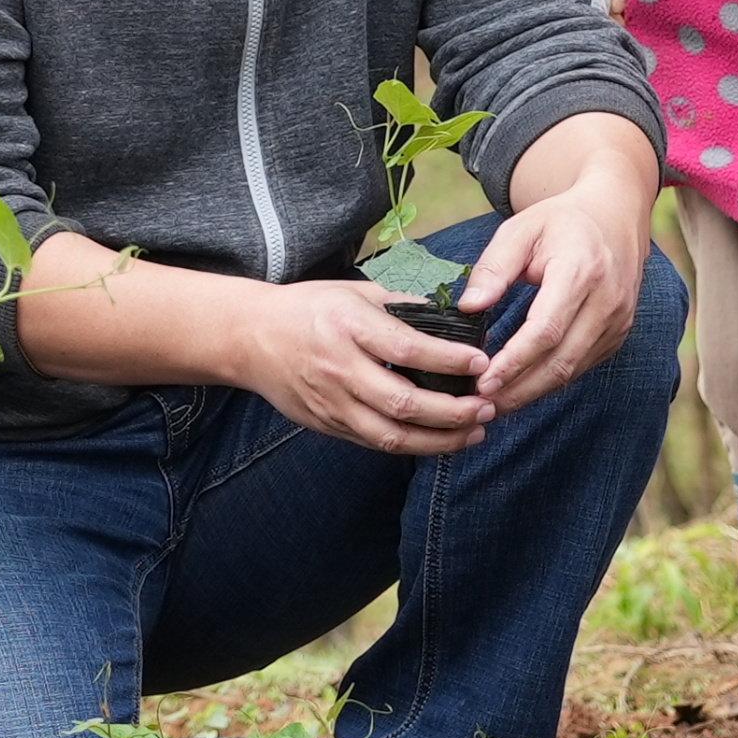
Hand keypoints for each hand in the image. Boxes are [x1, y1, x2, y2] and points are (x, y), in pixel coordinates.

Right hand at [240, 277, 496, 454]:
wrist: (249, 338)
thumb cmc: (308, 308)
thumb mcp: (354, 292)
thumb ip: (402, 306)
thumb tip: (454, 320)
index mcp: (348, 326)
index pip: (407, 350)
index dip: (448, 361)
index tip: (481, 362)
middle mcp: (339, 369)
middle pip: (403, 402)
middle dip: (453, 412)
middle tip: (487, 406)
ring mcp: (332, 403)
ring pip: (391, 435)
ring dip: (440, 440)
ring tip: (475, 432)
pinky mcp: (328, 425)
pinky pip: (375, 443)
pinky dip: (412, 446)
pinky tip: (441, 440)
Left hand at [454, 135, 653, 408]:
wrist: (615, 215)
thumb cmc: (561, 222)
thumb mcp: (520, 228)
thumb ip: (493, 267)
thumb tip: (468, 307)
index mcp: (581, 269)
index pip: (546, 329)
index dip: (514, 361)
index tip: (483, 381)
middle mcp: (607, 300)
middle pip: (561, 360)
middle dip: (519, 389)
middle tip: (481, 405)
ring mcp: (619, 321)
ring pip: (572, 370)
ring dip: (532, 392)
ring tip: (495, 404)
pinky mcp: (618, 333)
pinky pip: (582, 366)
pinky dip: (550, 381)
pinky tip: (521, 388)